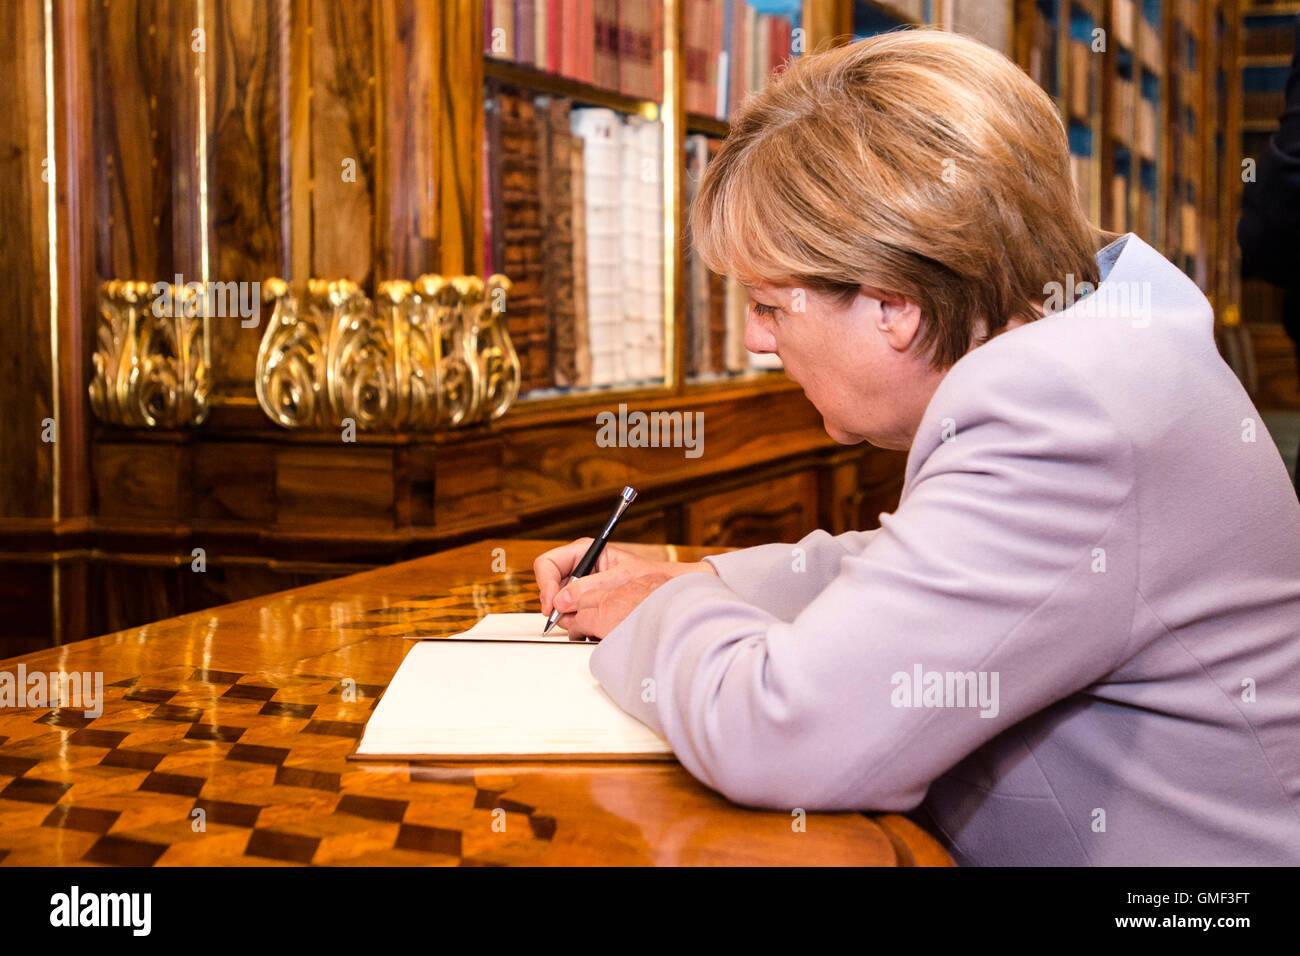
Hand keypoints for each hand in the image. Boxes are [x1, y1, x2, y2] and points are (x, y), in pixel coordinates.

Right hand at [552, 571, 674, 638]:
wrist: (662, 589)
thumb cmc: (646, 576)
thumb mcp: (618, 579)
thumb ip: (588, 589)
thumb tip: (561, 601)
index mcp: (584, 551)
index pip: (547, 564)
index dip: (545, 585)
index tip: (551, 605)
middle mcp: (578, 566)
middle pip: (549, 584)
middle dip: (553, 603)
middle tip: (563, 619)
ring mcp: (579, 584)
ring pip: (556, 601)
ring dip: (564, 615)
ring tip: (582, 622)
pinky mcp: (583, 600)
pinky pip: (567, 611)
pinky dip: (573, 621)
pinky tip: (587, 625)